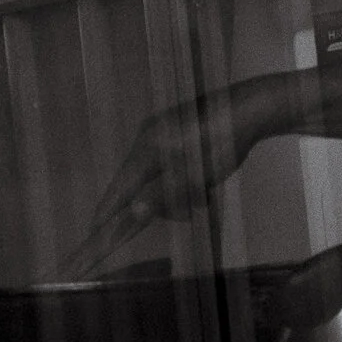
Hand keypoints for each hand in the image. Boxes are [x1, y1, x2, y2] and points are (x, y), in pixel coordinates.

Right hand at [65, 99, 234, 277]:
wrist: (249, 108)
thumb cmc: (221, 143)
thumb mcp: (193, 175)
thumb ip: (162, 194)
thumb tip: (134, 212)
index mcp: (146, 148)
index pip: (118, 188)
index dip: (105, 213)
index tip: (92, 234)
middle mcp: (147, 137)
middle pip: (137, 183)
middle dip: (157, 204)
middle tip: (187, 214)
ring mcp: (162, 130)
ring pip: (156, 174)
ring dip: (175, 192)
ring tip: (203, 197)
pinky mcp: (177, 129)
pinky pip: (168, 162)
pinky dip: (181, 178)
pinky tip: (204, 182)